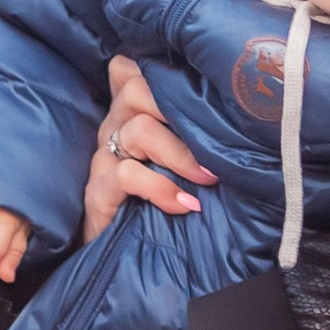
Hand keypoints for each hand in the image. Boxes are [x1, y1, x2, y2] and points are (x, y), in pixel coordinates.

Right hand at [82, 54, 215, 244]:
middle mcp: (113, 128)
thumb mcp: (180, 160)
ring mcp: (103, 160)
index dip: (161, 70)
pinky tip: (184, 204)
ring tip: (207, 178)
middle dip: (180, 110)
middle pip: (136, 90)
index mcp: (129, 114)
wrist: (125, 260)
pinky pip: (127, 174)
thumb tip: (232, 110)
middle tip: (215, 140)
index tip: (202, 86)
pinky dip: (160, 188)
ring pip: (138, 130)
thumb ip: (193, 131)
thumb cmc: (161, 200)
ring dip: (180, 154)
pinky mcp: (98, 193)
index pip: (130, 69)